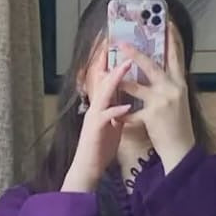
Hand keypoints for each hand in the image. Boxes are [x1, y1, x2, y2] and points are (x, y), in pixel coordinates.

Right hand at [62, 48, 131, 192]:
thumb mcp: (112, 126)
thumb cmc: (100, 148)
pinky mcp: (95, 129)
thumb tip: (127, 102)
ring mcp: (94, 116)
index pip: (108, 82)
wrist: (88, 168)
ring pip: (104, 93)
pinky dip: (116, 111)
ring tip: (127, 67)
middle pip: (104, 81)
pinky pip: (106, 117)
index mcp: (101, 106)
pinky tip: (126, 106)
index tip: (125, 50)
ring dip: (115, 80)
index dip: (115, 65)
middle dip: (115, 63)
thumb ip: (118, 113)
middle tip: (126, 47)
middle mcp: (96, 107)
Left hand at [120, 25, 195, 173]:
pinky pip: (132, 113)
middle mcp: (173, 89)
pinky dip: (123, 114)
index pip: (177, 55)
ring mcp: (162, 102)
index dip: (172, 38)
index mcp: (180, 83)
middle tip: (122, 43)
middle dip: (136, 53)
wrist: (182, 150)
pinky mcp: (152, 117)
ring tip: (108, 71)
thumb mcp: (180, 101)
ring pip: (138, 86)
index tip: (166, 22)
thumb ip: (171, 84)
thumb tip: (163, 69)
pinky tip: (114, 114)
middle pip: (153, 65)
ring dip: (121, 79)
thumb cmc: (179, 126)